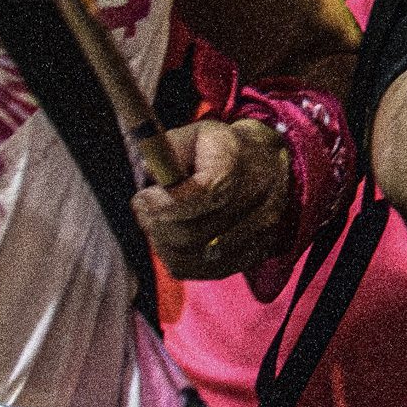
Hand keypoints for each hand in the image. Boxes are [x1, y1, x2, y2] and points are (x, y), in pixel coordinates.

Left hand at [138, 115, 292, 281]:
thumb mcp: (191, 136)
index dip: (163, 204)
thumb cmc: (216, 151)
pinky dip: (179, 259)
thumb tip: (147, 178)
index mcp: (237, 164)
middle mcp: (256, 200)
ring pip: (193, 256)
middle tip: (145, 209)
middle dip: (157, 224)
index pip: (202, 196)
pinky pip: (202, 271)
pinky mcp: (254, 254)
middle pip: (193, 233)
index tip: (142, 196)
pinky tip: (175, 238)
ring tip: (159, 223)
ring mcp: (259, 232)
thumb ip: (165, 151)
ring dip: (165, 243)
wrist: (263, 164)